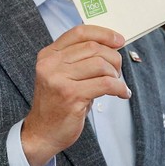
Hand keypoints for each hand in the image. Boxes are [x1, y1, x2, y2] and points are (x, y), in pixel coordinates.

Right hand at [21, 25, 130, 165]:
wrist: (42, 133)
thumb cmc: (57, 105)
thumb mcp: (62, 76)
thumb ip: (79, 60)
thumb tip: (111, 48)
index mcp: (48, 55)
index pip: (79, 32)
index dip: (103, 34)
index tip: (118, 40)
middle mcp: (51, 64)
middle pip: (94, 47)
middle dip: (113, 58)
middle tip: (118, 71)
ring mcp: (59, 79)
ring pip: (101, 64)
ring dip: (116, 74)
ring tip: (117, 84)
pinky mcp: (71, 95)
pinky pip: (106, 84)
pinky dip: (119, 88)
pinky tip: (122, 93)